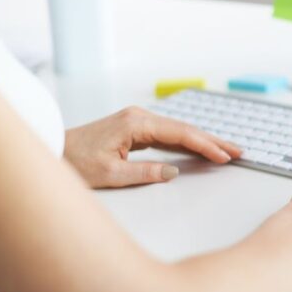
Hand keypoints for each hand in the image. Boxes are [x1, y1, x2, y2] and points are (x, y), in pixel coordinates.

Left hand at [63, 107, 241, 188]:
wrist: (52, 150)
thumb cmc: (74, 161)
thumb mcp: (109, 174)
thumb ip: (145, 173)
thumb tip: (174, 172)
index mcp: (136, 123)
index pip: (181, 134)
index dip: (206, 146)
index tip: (225, 156)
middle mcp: (139, 117)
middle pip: (185, 129)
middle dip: (213, 141)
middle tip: (238, 151)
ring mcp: (138, 121)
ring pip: (179, 131)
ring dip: (203, 141)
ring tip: (226, 151)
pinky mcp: (135, 128)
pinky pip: (168, 135)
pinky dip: (187, 142)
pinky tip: (199, 149)